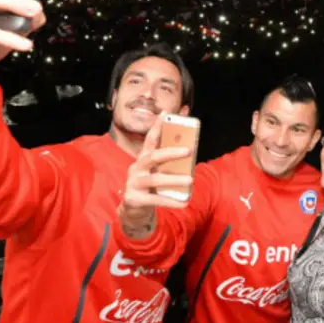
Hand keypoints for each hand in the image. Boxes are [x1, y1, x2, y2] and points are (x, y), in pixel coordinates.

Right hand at [119, 115, 192, 236]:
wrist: (132, 210)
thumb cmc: (149, 187)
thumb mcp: (156, 172)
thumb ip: (168, 163)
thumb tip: (190, 152)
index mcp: (143, 159)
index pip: (150, 139)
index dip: (158, 125)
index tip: (167, 112)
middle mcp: (136, 168)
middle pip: (153, 157)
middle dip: (171, 152)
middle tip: (189, 150)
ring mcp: (134, 183)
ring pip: (155, 179)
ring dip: (173, 179)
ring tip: (190, 179)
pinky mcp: (135, 199)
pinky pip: (156, 199)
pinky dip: (171, 201)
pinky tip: (184, 202)